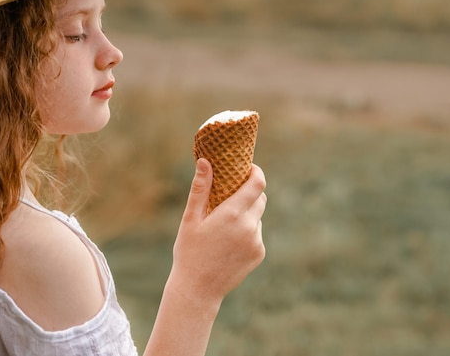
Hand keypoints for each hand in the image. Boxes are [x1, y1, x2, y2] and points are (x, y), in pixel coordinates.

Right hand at [169, 158, 266, 304]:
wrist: (198, 289)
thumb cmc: (189, 251)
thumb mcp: (191, 218)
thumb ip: (200, 188)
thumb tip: (205, 161)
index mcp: (232, 214)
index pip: (257, 183)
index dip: (256, 172)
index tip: (248, 168)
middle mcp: (249, 226)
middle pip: (259, 198)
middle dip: (248, 192)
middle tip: (230, 194)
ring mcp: (256, 241)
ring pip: (257, 217)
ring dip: (246, 213)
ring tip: (224, 224)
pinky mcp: (259, 253)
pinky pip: (256, 234)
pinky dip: (246, 231)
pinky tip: (228, 242)